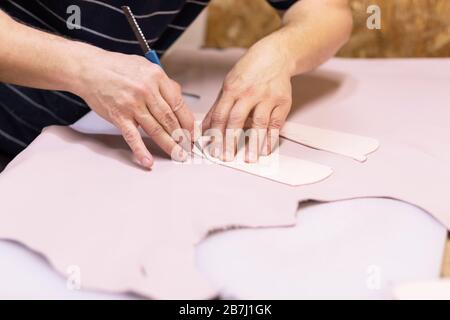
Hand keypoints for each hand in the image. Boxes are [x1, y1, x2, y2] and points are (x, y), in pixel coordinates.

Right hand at [75, 51, 193, 168]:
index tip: (192, 132)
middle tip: (189, 147)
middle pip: (169, 119)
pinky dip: (141, 150)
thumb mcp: (145, 66)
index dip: (187, 121)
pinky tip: (148, 161)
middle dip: (182, 136)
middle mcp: (146, 90)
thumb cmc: (116, 67)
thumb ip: (163, 83)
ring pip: (155, 129)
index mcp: (156, 77)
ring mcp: (132, 104)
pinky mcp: (118, 116)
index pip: (178, 104)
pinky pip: (132, 137)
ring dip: (169, 145)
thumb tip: (178, 100)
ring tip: (178, 155)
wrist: (88, 69)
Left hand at [202, 38, 292, 162]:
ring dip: (253, 143)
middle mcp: (250, 93)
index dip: (216, 134)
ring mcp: (267, 97)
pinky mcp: (283, 102)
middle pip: (237, 120)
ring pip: (259, 123)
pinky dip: (271, 138)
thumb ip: (218, 108)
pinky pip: (276, 123)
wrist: (275, 56)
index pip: (221, 115)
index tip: (213, 149)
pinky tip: (265, 149)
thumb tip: (206, 128)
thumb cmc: (250, 72)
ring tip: (249, 158)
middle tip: (226, 157)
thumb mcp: (229, 85)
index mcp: (233, 88)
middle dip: (230, 141)